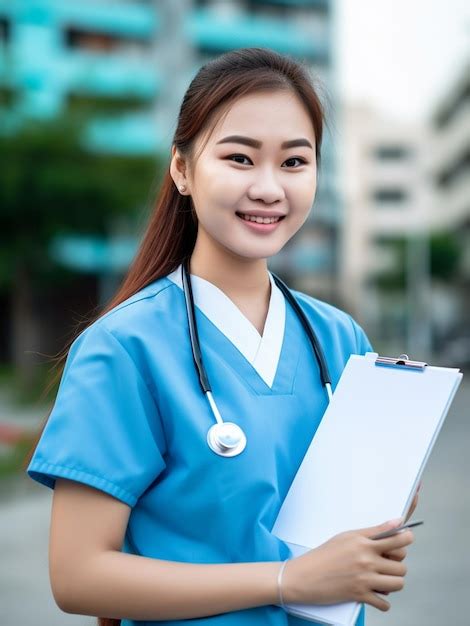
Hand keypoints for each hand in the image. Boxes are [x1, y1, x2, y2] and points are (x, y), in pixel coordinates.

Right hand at [282, 519, 413, 611]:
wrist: (305, 576)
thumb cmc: (325, 554)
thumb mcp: (347, 536)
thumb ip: (373, 532)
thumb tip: (397, 523)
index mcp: (363, 542)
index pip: (397, 540)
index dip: (407, 539)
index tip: (407, 538)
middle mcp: (366, 560)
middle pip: (401, 565)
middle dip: (397, 566)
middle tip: (387, 564)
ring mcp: (364, 579)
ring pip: (397, 584)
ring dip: (393, 583)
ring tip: (383, 579)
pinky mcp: (360, 595)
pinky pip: (385, 603)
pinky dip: (383, 602)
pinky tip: (375, 594)